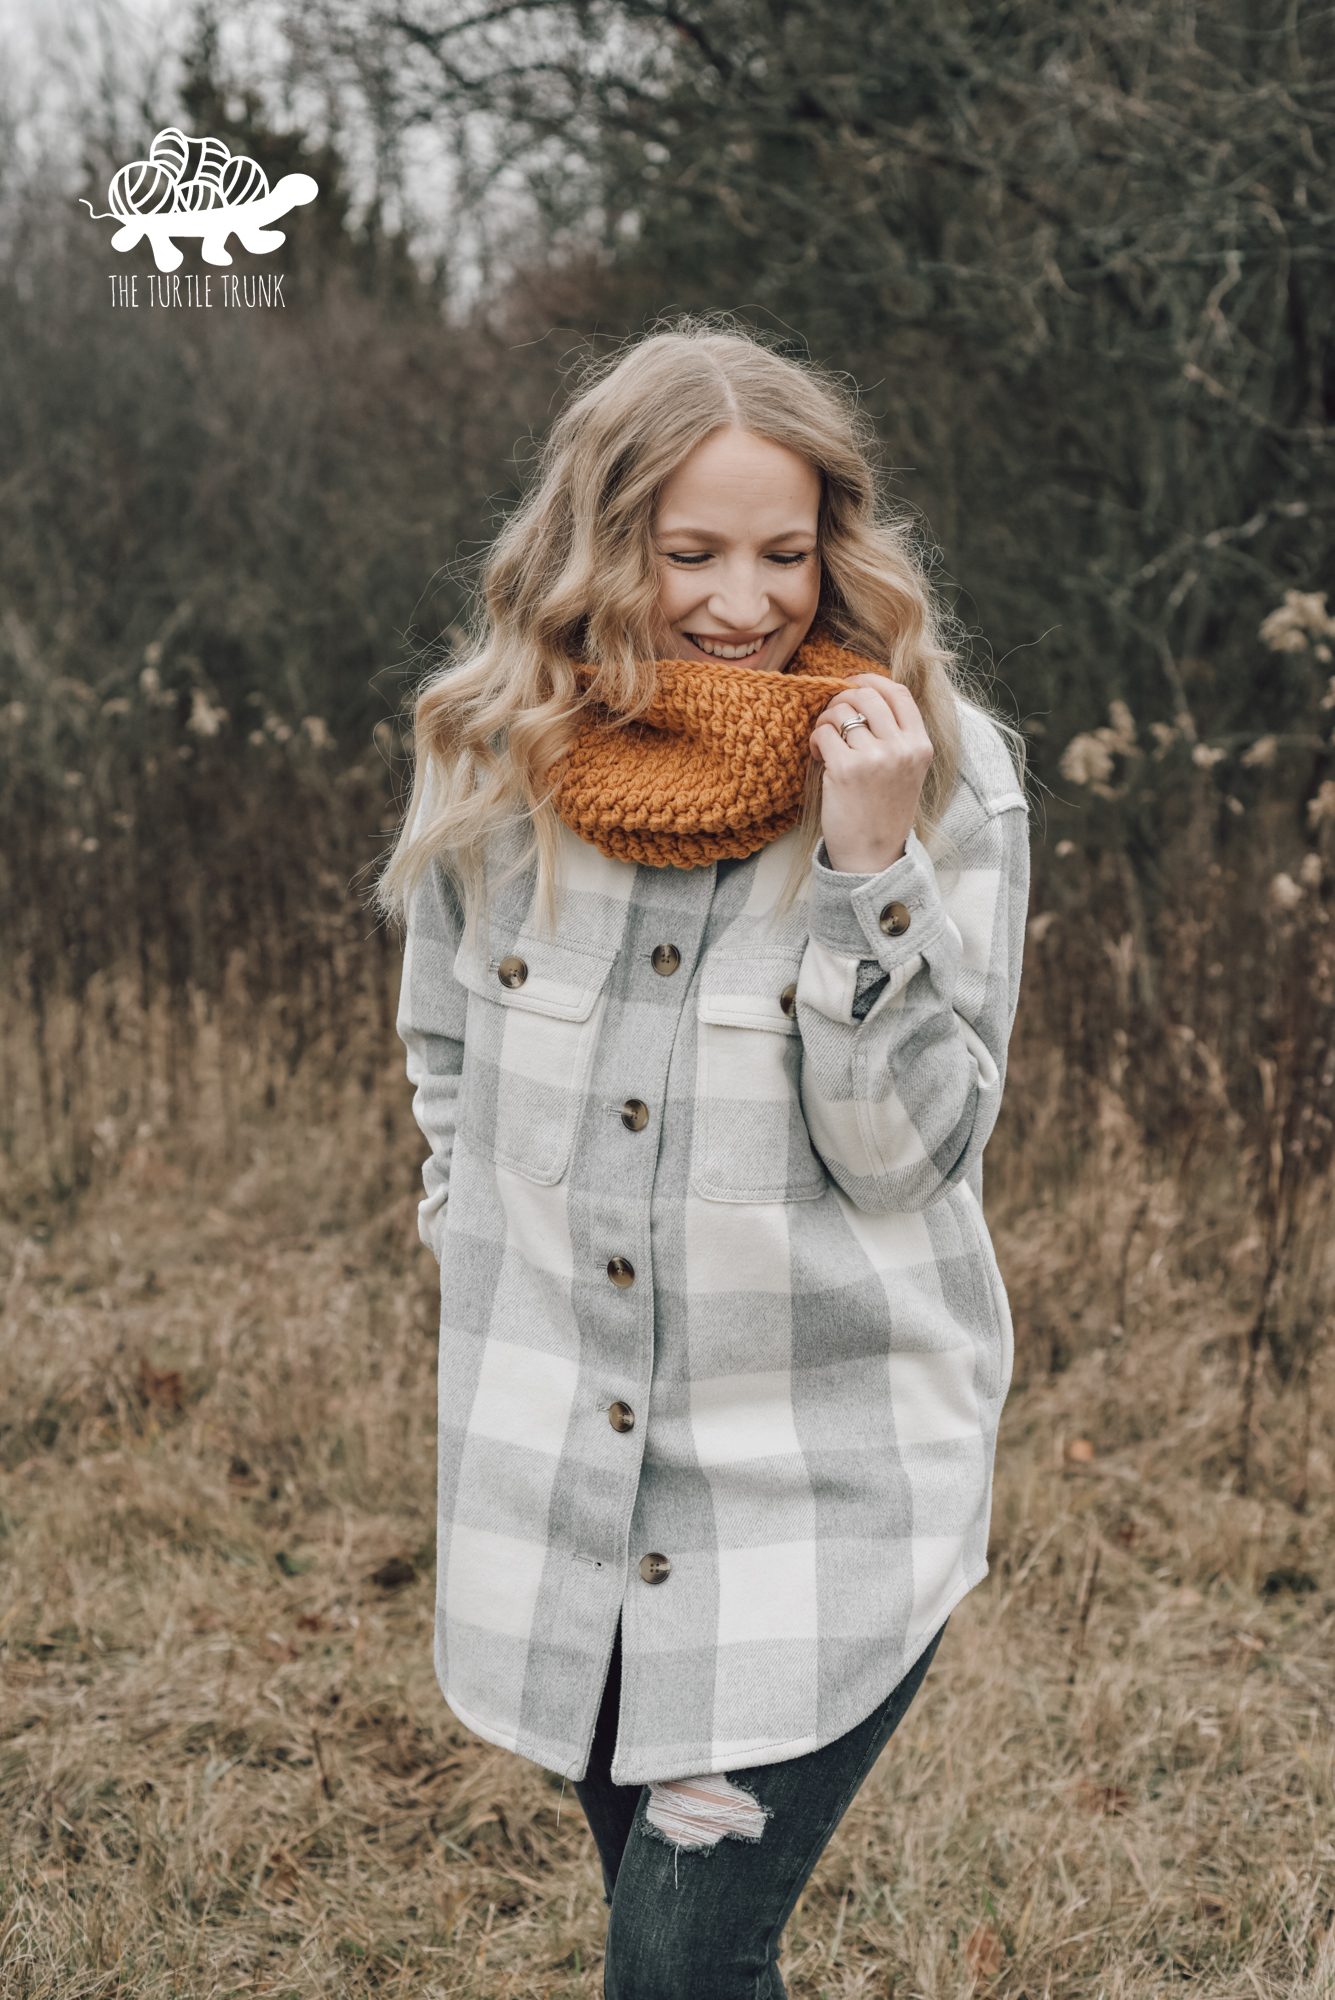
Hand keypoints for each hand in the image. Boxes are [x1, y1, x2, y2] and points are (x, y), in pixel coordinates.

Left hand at [809, 672, 933, 873]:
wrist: (873, 856)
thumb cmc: (883, 813)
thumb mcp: (906, 771)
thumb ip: (895, 736)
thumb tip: (863, 696)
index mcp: (920, 745)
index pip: (898, 692)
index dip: (870, 679)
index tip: (851, 683)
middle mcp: (902, 748)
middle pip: (865, 694)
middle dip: (840, 699)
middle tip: (831, 718)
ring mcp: (875, 758)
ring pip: (841, 710)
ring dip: (825, 720)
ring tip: (824, 741)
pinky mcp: (846, 769)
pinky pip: (823, 733)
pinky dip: (815, 739)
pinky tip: (818, 756)